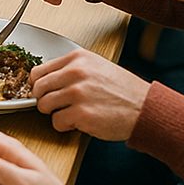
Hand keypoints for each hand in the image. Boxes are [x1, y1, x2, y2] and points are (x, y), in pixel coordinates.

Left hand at [31, 49, 149, 139]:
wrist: (145, 108)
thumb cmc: (123, 90)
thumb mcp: (96, 66)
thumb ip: (71, 68)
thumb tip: (46, 78)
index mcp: (77, 58)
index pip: (39, 71)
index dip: (37, 85)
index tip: (42, 92)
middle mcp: (75, 73)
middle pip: (38, 88)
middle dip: (43, 99)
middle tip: (55, 105)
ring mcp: (78, 93)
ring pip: (44, 105)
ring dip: (54, 113)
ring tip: (70, 113)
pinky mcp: (82, 114)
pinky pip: (57, 122)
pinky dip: (65, 126)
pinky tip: (79, 122)